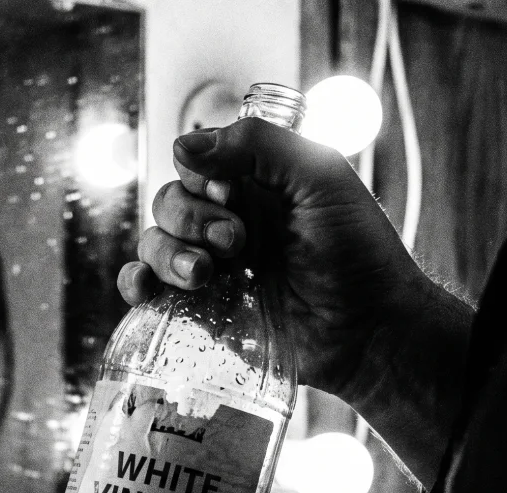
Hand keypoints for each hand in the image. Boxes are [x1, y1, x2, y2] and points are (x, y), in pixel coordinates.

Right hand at [121, 117, 438, 404]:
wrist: (371, 335)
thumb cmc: (360, 254)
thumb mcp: (321, 179)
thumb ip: (259, 146)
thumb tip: (182, 144)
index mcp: (254, 185)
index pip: (195, 162)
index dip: (201, 175)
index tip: (231, 192)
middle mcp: (227, 223)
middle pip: (168, 202)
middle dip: (190, 219)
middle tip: (237, 242)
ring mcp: (212, 269)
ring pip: (153, 243)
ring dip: (167, 254)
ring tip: (204, 275)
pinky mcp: (201, 313)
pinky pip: (146, 290)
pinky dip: (135, 284)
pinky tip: (146, 290)